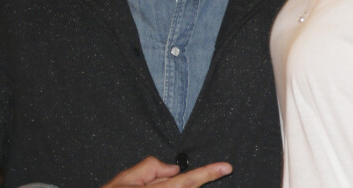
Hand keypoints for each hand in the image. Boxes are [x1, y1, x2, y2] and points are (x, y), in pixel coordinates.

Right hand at [101, 156, 232, 186]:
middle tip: (201, 171)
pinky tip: (153, 183)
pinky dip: (170, 186)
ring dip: (175, 185)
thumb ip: (151, 167)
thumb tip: (173, 168)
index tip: (226, 167)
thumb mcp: (126, 178)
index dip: (209, 172)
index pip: (188, 180)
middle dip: (195, 179)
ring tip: (147, 182)